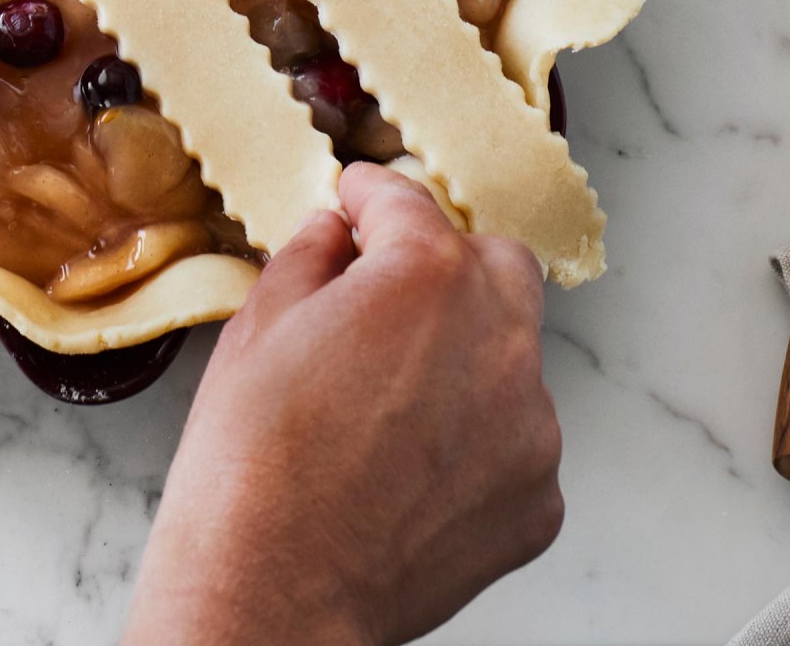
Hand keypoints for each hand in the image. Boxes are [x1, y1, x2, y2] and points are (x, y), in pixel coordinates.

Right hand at [125, 163, 562, 645]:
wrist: (272, 592)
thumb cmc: (252, 461)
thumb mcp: (259, 322)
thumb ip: (312, 254)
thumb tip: (337, 234)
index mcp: (426, 275)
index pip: (408, 200)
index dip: (371, 197)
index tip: (358, 202)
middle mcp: (497, 337)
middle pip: (494, 263)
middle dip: (443, 265)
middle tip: (384, 297)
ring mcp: (529, 424)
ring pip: (510, 354)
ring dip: (463, 356)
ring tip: (387, 405)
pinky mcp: (537, 497)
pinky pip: (515, 439)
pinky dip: (475, 439)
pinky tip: (409, 466)